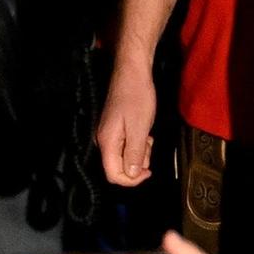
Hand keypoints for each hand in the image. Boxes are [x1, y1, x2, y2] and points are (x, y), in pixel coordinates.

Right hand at [95, 64, 156, 186]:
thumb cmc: (137, 97)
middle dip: (137, 163)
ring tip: (147, 136)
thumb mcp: (140, 128)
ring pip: (123, 157)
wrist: (131, 73)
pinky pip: (125, 146)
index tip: (149, 171)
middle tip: (149, 145)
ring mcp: (108, 135)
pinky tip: (144, 132)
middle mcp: (103, 141)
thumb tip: (131, 175)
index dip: (131, 180)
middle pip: (118, 167)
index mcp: (107, 142)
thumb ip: (134, 153)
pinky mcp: (114, 129)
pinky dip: (137, 144)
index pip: (113, 174)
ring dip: (139, 153)